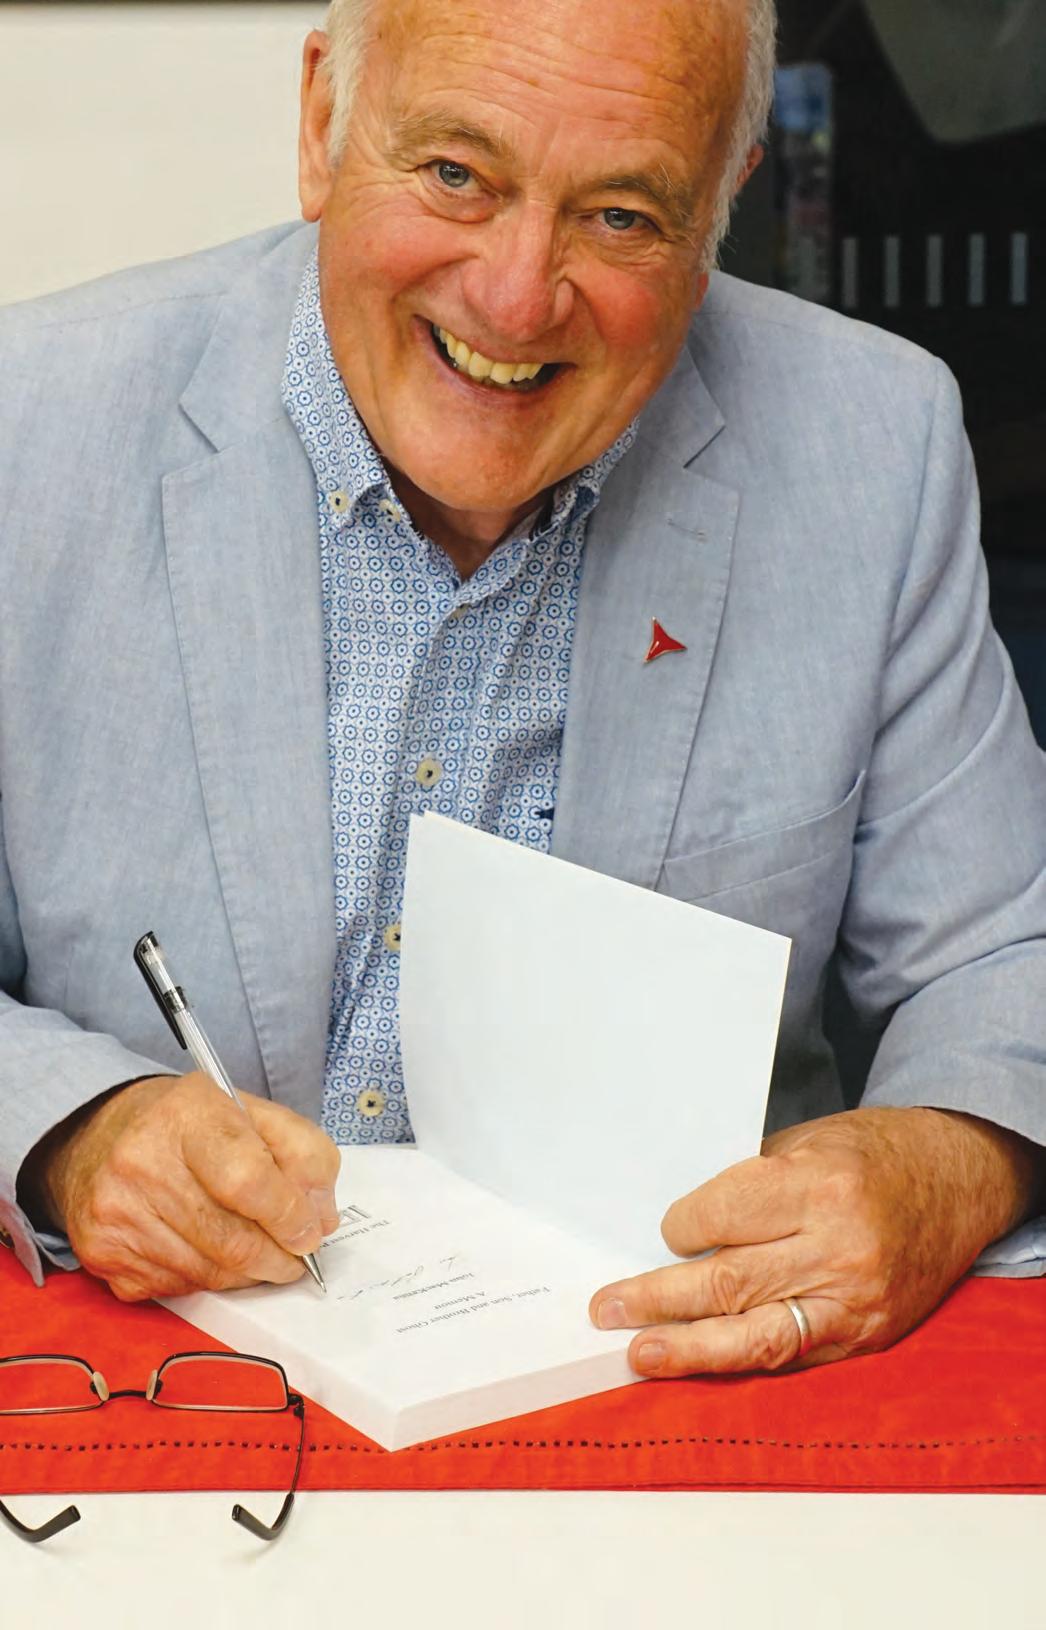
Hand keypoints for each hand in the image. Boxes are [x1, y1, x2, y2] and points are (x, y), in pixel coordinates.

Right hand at [26, 1073, 340, 1300]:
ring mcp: (116, 1212)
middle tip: (295, 1257)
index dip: (289, 1216)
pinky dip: (209, 1280)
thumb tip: (321, 1219)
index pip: (247, 1180)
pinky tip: (211, 1253)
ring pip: (209, 1272)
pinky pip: (179, 1288)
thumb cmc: (193, 1126)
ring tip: (259, 1254)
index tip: (310, 1232)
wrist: (104, 1135)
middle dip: (278, 1257)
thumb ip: (304, 1155)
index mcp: (187, 1115)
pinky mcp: (104, 1253)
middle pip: (231, 1239)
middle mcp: (141, 1162)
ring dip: (247, 1273)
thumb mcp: (256, 1113)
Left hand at [589, 1106, 1042, 1375]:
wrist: (954, 1180)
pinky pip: (790, 1355)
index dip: (681, 1227)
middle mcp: (837, 1247)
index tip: (664, 1230)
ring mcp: (854, 1300)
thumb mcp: (807, 1142)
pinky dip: (740, 1361)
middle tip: (607, 1307)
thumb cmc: (868, 1153)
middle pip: (728, 1282)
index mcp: (818, 1185)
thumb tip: (678, 1230)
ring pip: (755, 1335)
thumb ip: (749, 1185)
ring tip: (639, 1353)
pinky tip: (700, 1360)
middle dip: (658, 1296)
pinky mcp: (865, 1335)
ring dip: (688, 1347)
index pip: (722, 1216)